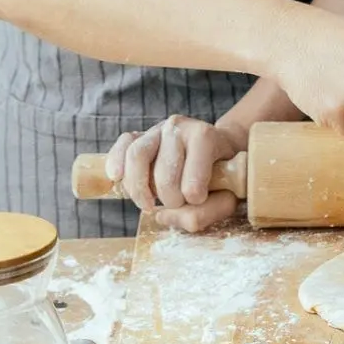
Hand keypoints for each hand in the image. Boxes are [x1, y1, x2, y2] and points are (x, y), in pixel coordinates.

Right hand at [105, 115, 244, 231]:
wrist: (217, 152)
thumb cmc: (221, 177)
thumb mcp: (227, 197)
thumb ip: (206, 212)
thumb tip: (162, 216)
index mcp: (205, 137)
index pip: (193, 175)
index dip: (194, 197)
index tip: (197, 200)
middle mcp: (179, 127)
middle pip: (164, 172)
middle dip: (170, 198)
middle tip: (177, 204)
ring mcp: (156, 129)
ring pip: (137, 157)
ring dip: (140, 189)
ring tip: (148, 205)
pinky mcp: (139, 135)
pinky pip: (122, 146)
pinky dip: (116, 163)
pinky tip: (117, 178)